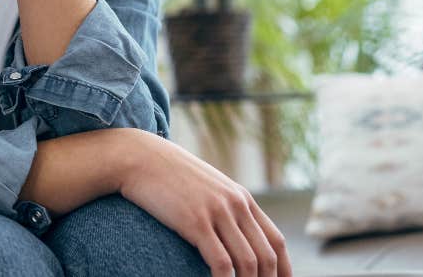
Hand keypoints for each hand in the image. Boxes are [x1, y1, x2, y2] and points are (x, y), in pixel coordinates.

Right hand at [116, 130, 290, 276]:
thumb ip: (223, 206)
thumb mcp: (205, 187)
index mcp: (241, 198)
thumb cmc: (167, 175)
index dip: (283, 270)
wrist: (139, 157)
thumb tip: (232, 233)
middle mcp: (236, 204)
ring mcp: (217, 212)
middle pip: (267, 256)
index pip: (276, 241)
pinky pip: (221, 262)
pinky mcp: (196, 222)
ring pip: (248, 263)